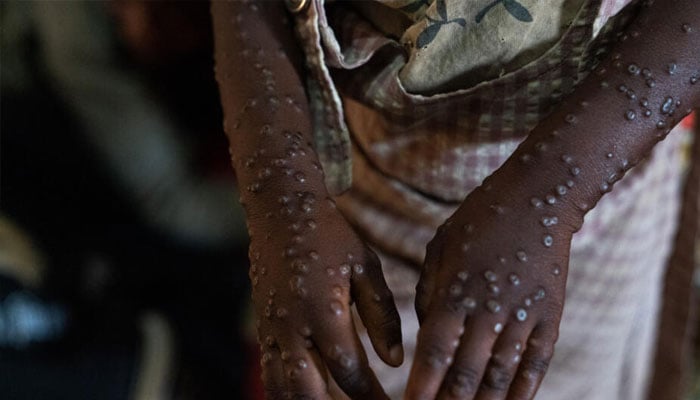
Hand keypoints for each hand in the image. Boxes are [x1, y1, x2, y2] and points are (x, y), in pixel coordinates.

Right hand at [249, 197, 402, 399]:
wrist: (281, 211)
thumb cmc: (331, 236)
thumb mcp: (365, 268)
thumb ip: (382, 316)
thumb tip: (393, 361)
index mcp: (324, 312)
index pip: (350, 374)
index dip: (373, 398)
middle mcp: (293, 328)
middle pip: (310, 394)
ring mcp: (271, 331)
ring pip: (283, 390)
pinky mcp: (261, 328)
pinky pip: (270, 373)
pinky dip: (287, 393)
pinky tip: (310, 396)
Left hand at [406, 183, 571, 399]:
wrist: (538, 197)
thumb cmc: (479, 220)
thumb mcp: (440, 248)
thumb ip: (430, 294)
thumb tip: (428, 335)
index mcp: (455, 290)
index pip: (435, 350)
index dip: (422, 385)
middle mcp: (488, 308)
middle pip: (466, 371)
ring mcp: (523, 314)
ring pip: (500, 374)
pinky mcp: (550, 316)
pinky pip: (536, 363)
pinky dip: (523, 390)